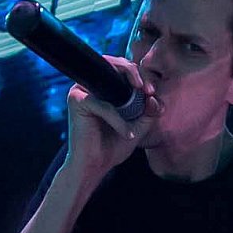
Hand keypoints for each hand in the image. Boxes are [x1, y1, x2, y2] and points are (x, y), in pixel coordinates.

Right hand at [61, 56, 159, 185]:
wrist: (95, 167)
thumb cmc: (114, 145)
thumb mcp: (139, 125)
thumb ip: (149, 109)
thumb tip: (155, 97)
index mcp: (104, 86)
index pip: (124, 69)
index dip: (142, 75)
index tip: (153, 92)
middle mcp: (90, 84)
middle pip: (116, 65)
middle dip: (137, 74)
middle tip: (150, 90)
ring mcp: (81, 90)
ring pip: (110, 79)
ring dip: (130, 92)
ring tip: (145, 101)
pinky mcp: (77, 101)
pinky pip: (104, 106)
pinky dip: (119, 121)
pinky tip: (128, 135)